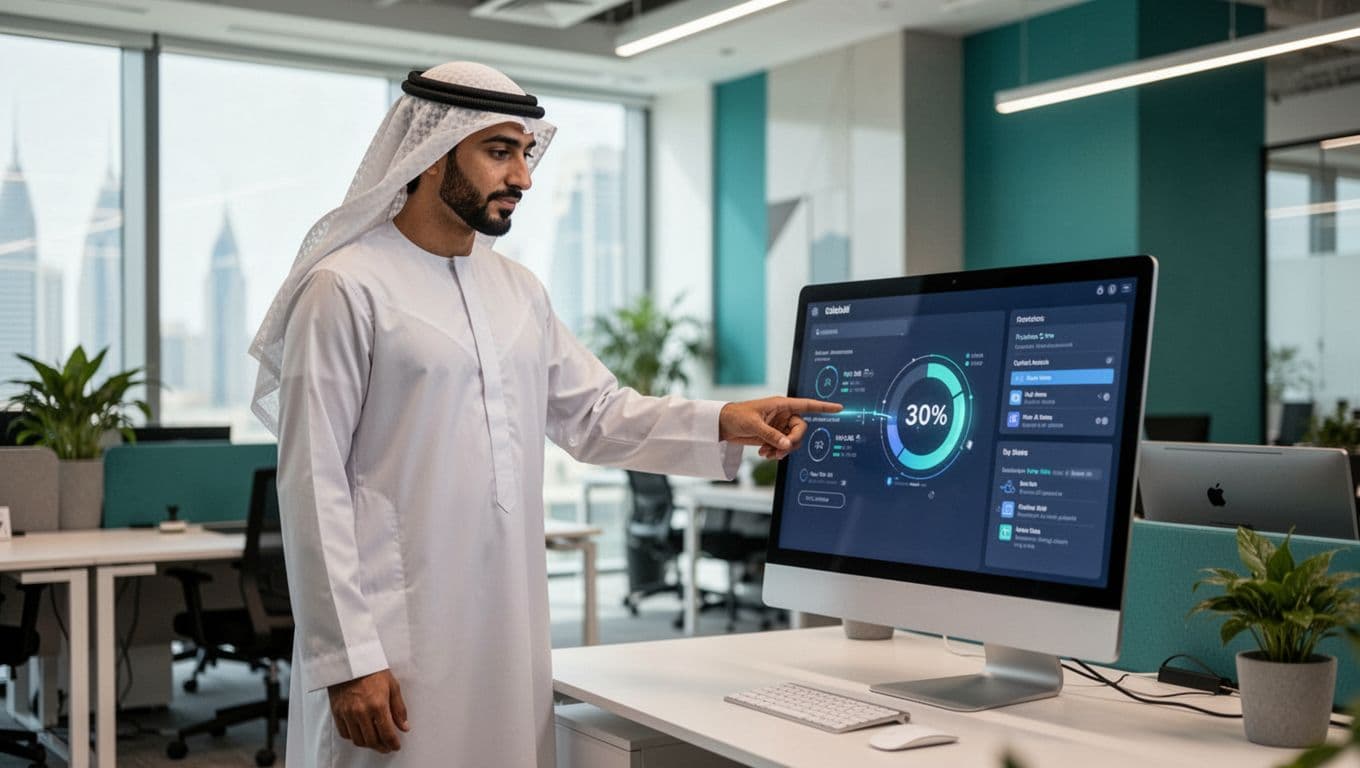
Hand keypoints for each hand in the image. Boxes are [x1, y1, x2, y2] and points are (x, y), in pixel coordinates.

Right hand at [328, 669, 409, 752]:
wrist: (350, 660)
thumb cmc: (372, 669)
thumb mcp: (392, 685)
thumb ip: (399, 709)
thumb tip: (404, 726)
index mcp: (378, 704)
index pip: (387, 733)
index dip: (393, 743)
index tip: (396, 746)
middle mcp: (361, 712)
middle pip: (372, 740)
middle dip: (382, 747)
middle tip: (387, 747)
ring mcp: (347, 713)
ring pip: (358, 740)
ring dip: (368, 745)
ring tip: (375, 742)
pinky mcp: (337, 712)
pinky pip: (345, 733)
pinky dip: (354, 737)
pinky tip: (361, 734)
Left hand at [719, 397, 842, 459]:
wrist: (723, 425)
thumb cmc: (736, 416)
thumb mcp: (754, 424)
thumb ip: (772, 435)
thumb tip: (786, 446)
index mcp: (782, 405)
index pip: (807, 405)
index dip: (824, 407)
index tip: (839, 408)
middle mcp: (783, 415)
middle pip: (800, 430)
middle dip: (792, 441)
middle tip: (781, 450)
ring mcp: (778, 427)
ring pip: (792, 441)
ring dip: (782, 449)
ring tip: (768, 454)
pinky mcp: (773, 437)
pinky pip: (782, 447)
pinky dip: (775, 452)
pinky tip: (764, 454)